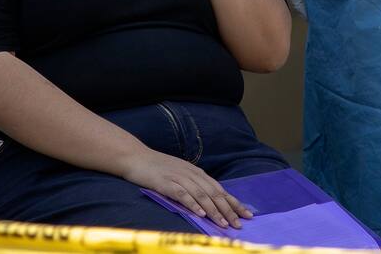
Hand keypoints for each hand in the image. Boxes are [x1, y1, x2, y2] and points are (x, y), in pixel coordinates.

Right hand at [119, 147, 252, 228]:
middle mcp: (191, 174)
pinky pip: (182, 194)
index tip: (246, 215)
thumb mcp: (180, 173)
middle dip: (228, 210)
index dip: (233, 202)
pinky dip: (192, 203)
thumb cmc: (157, 168)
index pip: (219, 189)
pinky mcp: (166, 183)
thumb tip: (209, 201)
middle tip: (239, 224)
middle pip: (214, 193)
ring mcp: (179, 177)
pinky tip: (200, 213)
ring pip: (201, 195)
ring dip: (214, 210)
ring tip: (223, 223)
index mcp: (196, 172)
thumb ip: (193, 184)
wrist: (135, 156)